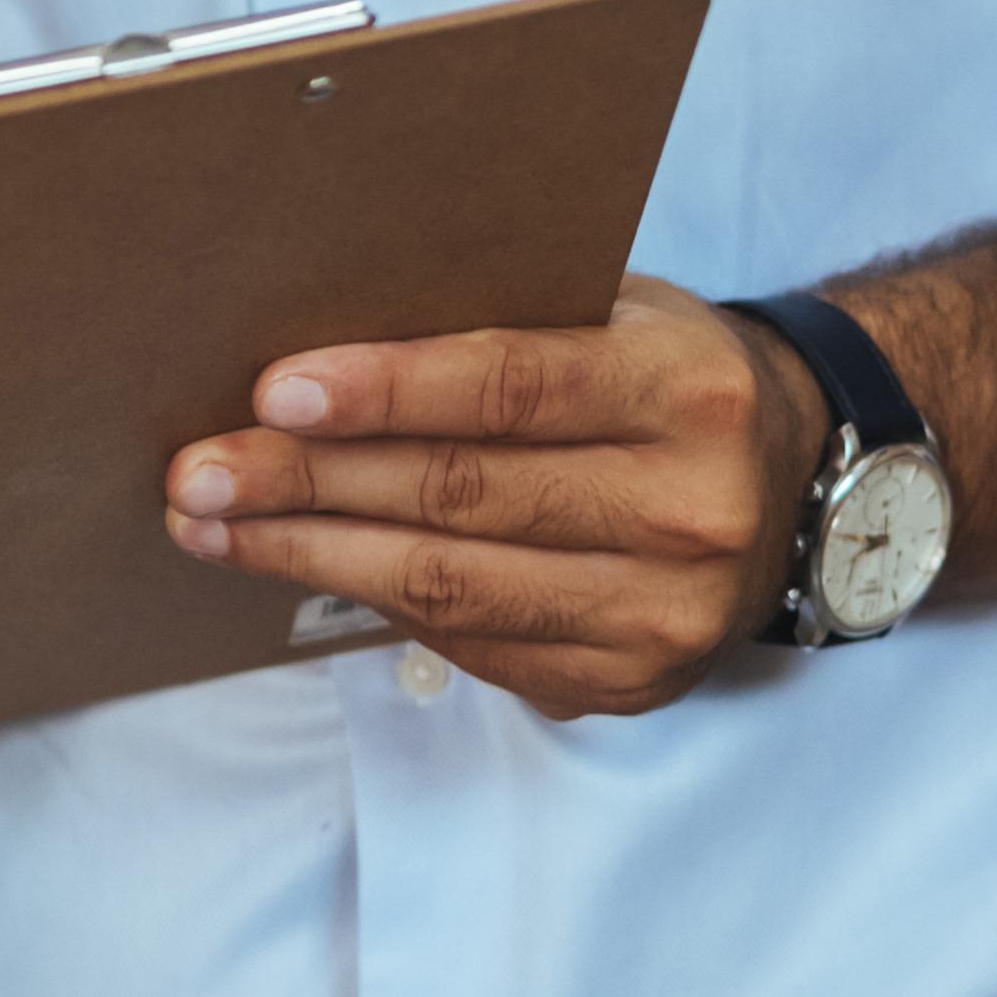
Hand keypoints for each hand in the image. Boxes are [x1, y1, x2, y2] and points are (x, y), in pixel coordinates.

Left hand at [164, 275, 798, 719]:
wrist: (799, 484)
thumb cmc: (666, 377)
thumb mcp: (617, 314)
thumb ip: (503, 323)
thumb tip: (320, 342)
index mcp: (685, 391)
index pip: (513, 387)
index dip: (386, 391)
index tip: (274, 391)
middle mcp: (689, 510)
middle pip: (463, 499)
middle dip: (308, 485)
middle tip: (197, 472)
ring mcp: (664, 612)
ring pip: (454, 589)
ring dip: (310, 559)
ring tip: (212, 527)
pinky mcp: (632, 682)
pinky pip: (477, 647)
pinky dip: (376, 606)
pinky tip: (301, 571)